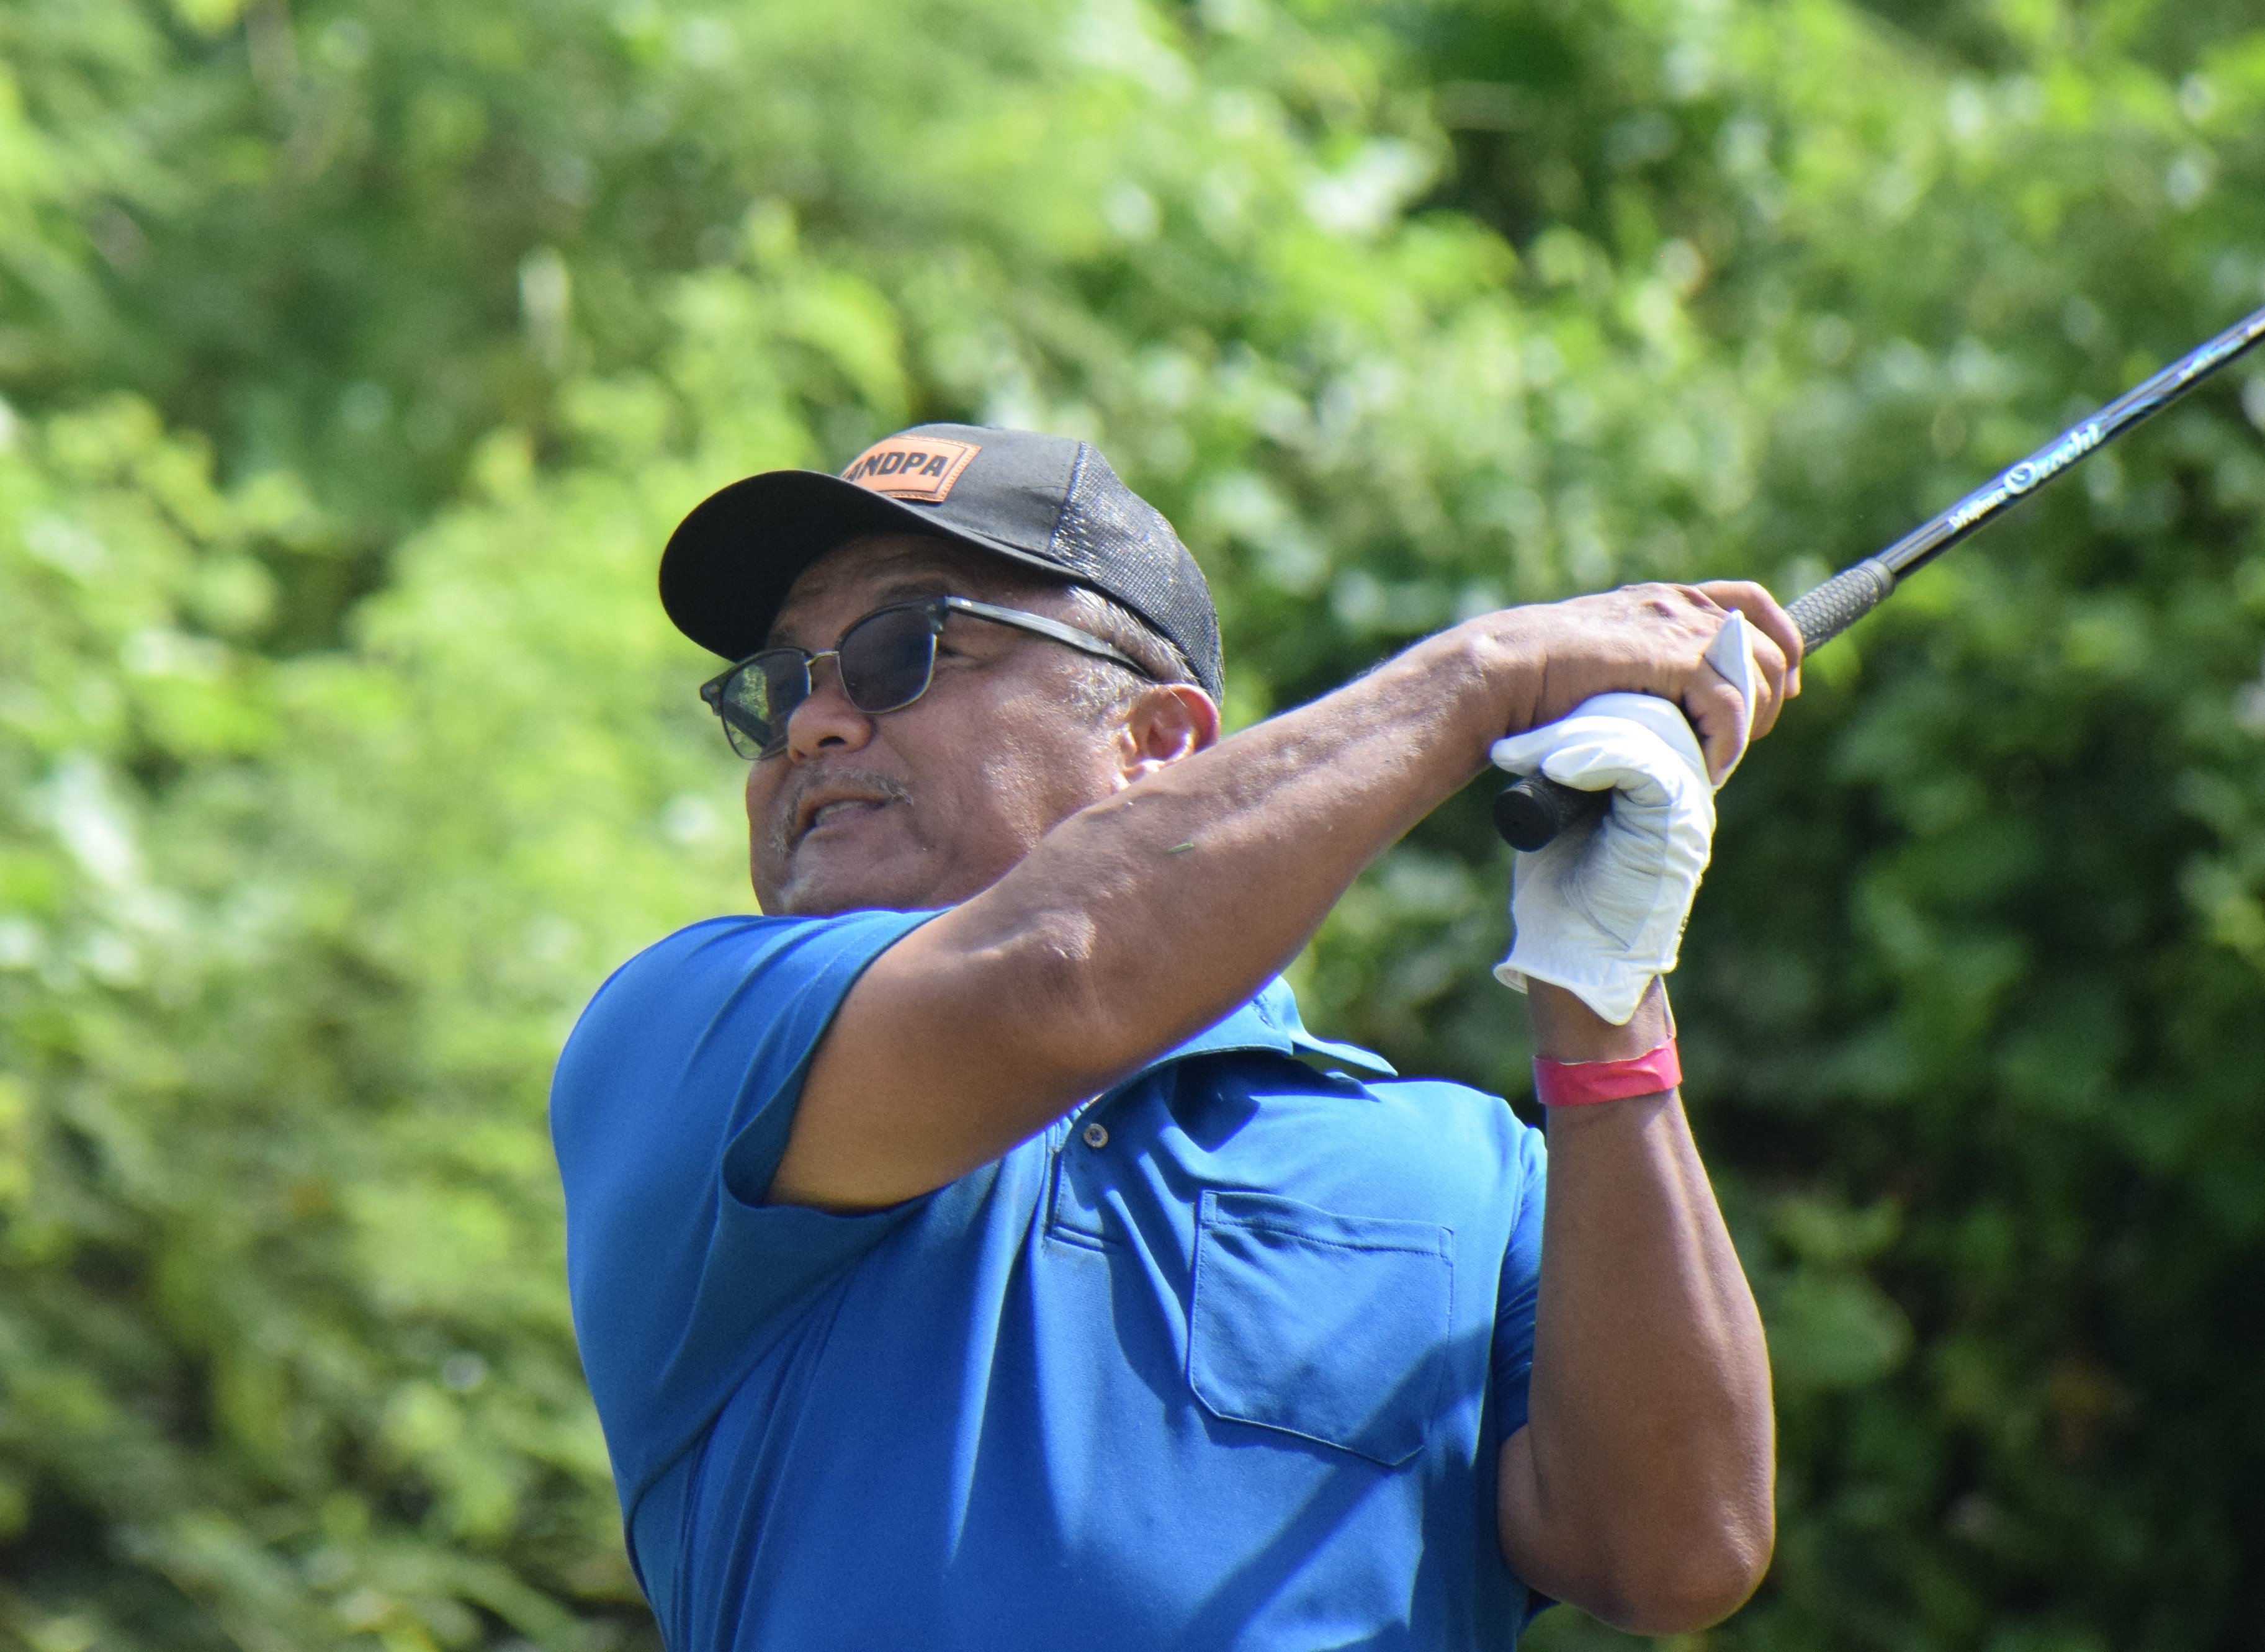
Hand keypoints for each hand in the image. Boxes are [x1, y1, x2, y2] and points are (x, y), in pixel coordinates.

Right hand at [1467, 582, 1800, 780]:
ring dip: (1749, 723)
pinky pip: (1729, 702)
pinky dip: (1729, 740)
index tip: (1779, 687)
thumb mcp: (1604, 660)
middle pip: (1766, 644)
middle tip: (1741, 740)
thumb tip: (1670, 705)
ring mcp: (1676, 627)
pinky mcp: (1670, 657)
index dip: (1780, 641)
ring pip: (1757, 673)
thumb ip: (1642, 666)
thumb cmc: (1535, 677)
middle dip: (1767, 696)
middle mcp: (1677, 604)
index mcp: (1663, 599)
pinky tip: (1712, 765)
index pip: (1751, 603)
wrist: (1501, 672)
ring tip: (1720, 757)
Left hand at [1488, 694, 1714, 1025]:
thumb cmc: (1563, 893)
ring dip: (1571, 739)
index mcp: (1657, 777)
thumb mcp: (1561, 814)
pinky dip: (1595, 756)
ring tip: (1519, 758)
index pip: (1633, 712)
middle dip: (1572, 719)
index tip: (1518, 741)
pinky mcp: (1679, 821)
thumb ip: (1567, 770)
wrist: (1579, 956)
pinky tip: (1556, 768)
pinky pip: (1644, 765)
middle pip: (1642, 715)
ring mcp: (1687, 803)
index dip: (1577, 713)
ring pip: (1642, 734)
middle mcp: (1682, 785)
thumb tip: (1526, 720)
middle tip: (1512, 750)